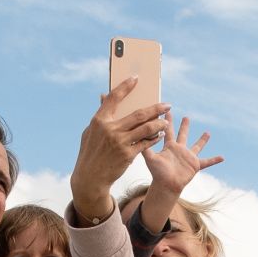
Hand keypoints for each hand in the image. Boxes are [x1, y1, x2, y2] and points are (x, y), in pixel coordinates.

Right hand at [71, 78, 169, 222]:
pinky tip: (159, 134)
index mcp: (99, 121)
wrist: (90, 178)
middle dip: (156, 108)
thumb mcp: (90, 132)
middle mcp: (110, 129)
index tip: (135, 78)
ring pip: (146, 128)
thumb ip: (100, 116)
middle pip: (139, 114)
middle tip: (166, 104)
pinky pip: (146, 143)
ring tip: (166, 121)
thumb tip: (104, 97)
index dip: (125, 87)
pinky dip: (154, 138)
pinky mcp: (128, 155)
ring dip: (159, 123)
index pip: (114, 98)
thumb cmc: (90, 152)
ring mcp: (120, 142)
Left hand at [143, 114, 222, 200]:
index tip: (166, 111)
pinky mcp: (195, 165)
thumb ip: (146, 147)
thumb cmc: (157, 173)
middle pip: (182, 135)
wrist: (166, 186)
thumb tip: (141, 135)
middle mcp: (179, 150)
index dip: (167, 121)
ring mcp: (188, 157)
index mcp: (169, 147)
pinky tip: (222, 157)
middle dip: (184, 126)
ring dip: (202, 140)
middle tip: (186, 117)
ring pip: (197, 146)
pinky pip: (207, 162)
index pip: (168, 131)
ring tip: (207, 133)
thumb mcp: (150, 159)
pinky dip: (214, 160)